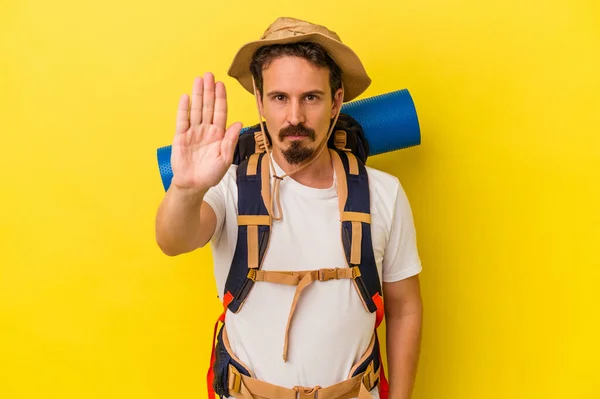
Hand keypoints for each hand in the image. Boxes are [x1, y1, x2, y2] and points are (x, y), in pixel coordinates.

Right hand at [170, 73, 241, 192]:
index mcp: (219, 134)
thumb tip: (238, 123)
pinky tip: (186, 97)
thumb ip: (230, 141)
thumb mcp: (225, 159)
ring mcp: (193, 132)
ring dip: (197, 95)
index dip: (220, 98)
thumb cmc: (211, 174)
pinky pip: (182, 121)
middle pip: (208, 106)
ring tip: (198, 80)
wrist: (193, 185)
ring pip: (196, 110)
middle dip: (209, 91)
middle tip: (209, 75)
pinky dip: (184, 109)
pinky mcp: (181, 137)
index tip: (221, 84)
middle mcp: (206, 130)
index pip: (220, 112)